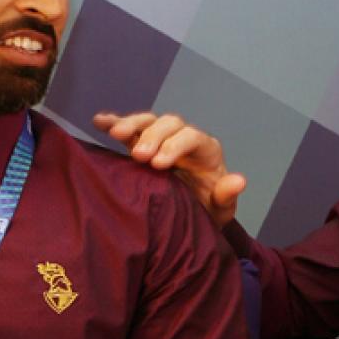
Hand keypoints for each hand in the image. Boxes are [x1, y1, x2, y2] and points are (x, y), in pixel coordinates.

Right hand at [92, 112, 245, 226]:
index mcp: (206, 151)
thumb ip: (226, 195)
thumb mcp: (219, 210)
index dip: (176, 146)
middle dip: (154, 136)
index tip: (159, 164)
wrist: (190, 217)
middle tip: (139, 156)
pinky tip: (99, 122)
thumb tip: (239, 181)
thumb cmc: (206, 211)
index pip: (193, 137)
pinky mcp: (141, 146)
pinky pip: (128, 130)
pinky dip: (114, 123)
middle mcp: (183, 139)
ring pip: (148, 121)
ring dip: (132, 124)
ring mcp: (161, 140)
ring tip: (116, 134)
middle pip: (170, 124)